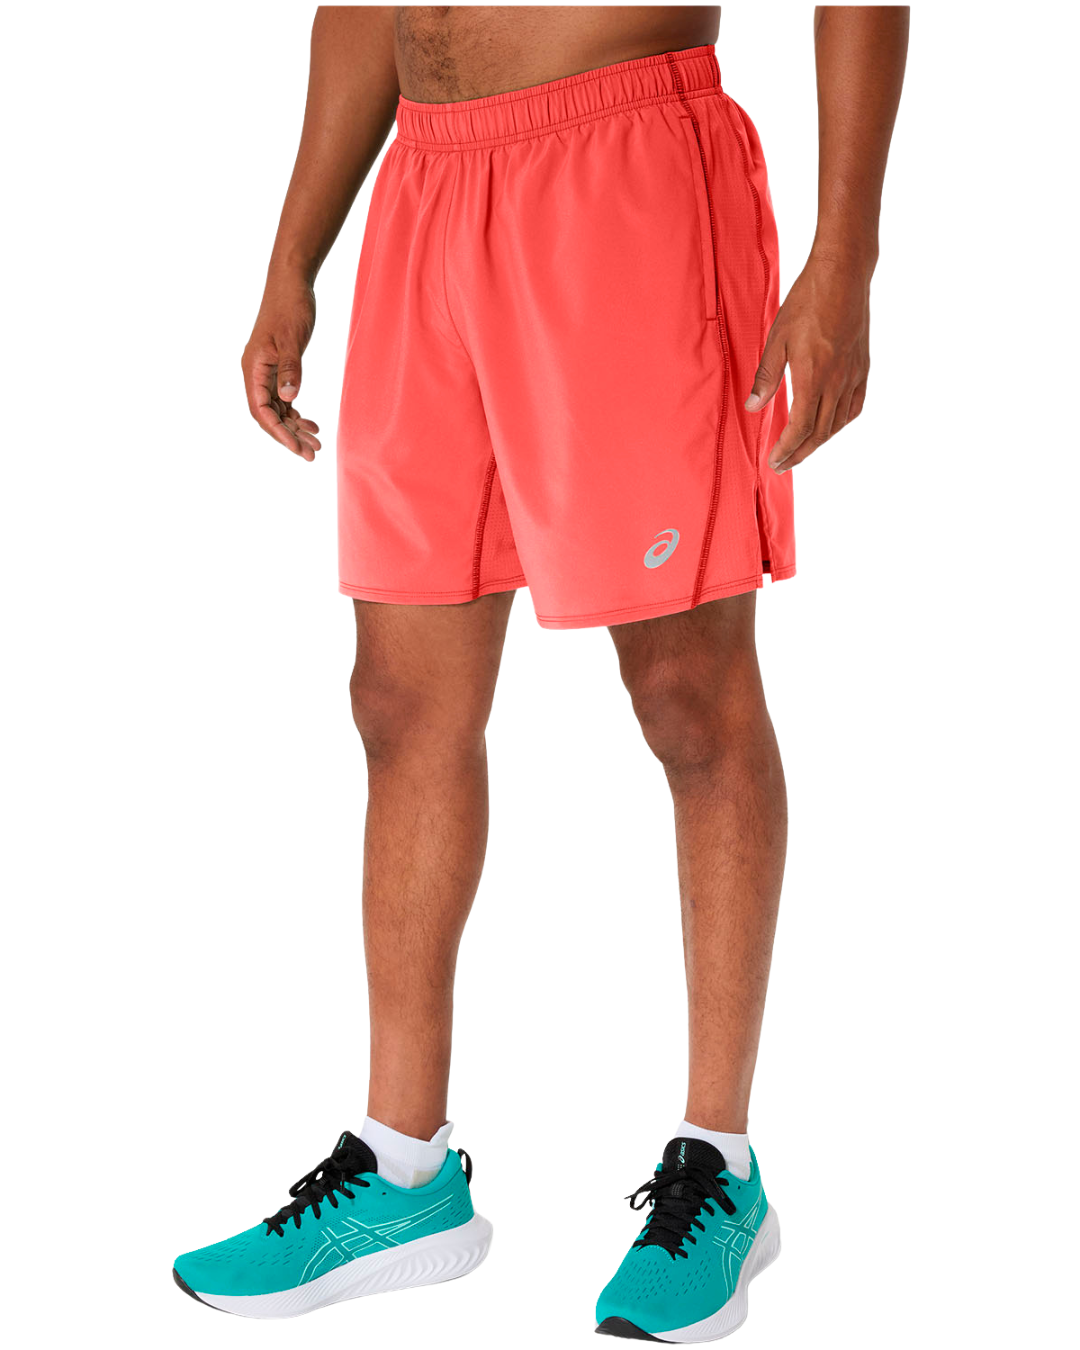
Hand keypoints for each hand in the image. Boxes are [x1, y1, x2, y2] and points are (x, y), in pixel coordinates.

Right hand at [241, 275, 321, 460]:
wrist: (291, 283)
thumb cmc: (290, 307)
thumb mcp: (293, 340)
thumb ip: (290, 370)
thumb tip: (289, 400)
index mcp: (253, 368)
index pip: (261, 411)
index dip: (278, 432)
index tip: (298, 448)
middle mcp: (256, 374)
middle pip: (268, 416)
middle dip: (289, 436)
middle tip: (313, 454)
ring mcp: (266, 372)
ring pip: (277, 409)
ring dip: (295, 427)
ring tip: (316, 443)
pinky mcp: (277, 368)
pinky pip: (283, 399)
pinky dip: (296, 413)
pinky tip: (311, 423)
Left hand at [744, 256, 870, 474]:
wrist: (844, 274)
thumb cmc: (806, 302)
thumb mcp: (777, 338)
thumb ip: (766, 377)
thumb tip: (753, 408)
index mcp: (813, 377)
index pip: (800, 428)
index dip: (786, 449)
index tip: (774, 460)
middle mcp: (837, 382)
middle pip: (819, 433)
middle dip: (799, 453)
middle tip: (783, 465)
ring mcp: (853, 375)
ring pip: (838, 423)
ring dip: (819, 442)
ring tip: (802, 450)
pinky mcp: (863, 367)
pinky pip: (854, 406)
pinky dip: (841, 423)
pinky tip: (831, 426)